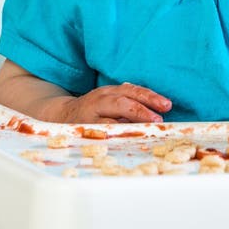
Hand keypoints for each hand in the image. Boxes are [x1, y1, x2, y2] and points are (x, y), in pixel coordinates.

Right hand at [56, 82, 171, 123]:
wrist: (61, 115)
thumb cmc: (93, 110)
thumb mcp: (110, 101)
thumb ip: (127, 104)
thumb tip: (154, 113)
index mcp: (111, 91)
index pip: (133, 91)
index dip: (150, 97)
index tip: (167, 105)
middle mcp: (101, 98)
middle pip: (125, 100)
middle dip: (144, 109)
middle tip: (159, 119)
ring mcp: (91, 113)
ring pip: (112, 115)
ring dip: (132, 120)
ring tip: (148, 127)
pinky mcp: (83, 127)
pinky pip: (100, 130)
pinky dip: (114, 132)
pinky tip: (125, 137)